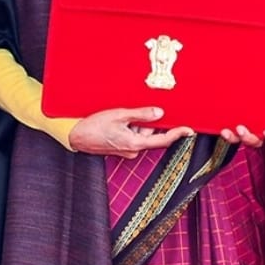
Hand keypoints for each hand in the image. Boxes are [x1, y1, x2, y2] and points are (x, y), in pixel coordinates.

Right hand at [68, 107, 193, 158]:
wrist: (76, 137)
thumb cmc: (94, 126)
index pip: (163, 140)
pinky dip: (129, 128)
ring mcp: (127, 151)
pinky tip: (116, 123)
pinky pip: (132, 137)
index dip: (177, 134)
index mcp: (135, 143)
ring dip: (135, 124)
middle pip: (150, 135)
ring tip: (118, 117)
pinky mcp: (121, 149)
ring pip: (140, 135)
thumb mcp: (119, 115)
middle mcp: (133, 150)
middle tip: (130, 114)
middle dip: (145, 122)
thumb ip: (141, 114)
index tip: (189, 130)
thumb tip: (159, 113)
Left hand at [221, 79, 264, 147]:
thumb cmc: (261, 84)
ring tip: (228, 131)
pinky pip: (229, 134)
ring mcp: (245, 125)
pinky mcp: (231, 123)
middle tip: (241, 129)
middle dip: (249, 138)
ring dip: (234, 138)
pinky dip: (225, 134)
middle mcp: (258, 124)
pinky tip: (221, 128)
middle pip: (257, 141)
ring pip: (241, 140)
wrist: (241, 77)